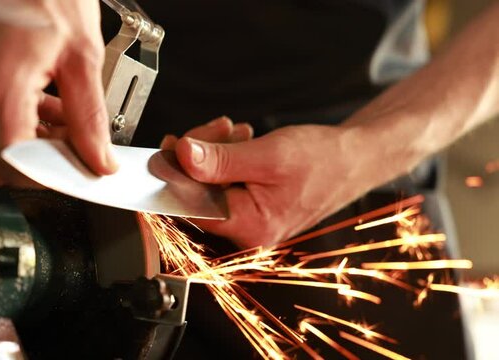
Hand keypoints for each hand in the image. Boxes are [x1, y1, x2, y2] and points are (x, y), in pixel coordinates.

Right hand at [0, 1, 116, 186]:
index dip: (46, 177)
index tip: (69, 169)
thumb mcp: (81, 55)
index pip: (14, 168)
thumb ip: (90, 118)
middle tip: (60, 149)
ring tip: (53, 115)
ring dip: (13, 142)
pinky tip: (31, 97)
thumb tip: (97, 158)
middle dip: (25, 168)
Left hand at [163, 118, 370, 248]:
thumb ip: (221, 160)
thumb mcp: (268, 156)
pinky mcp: (251, 205)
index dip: (176, 173)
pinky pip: (225, 180)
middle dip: (202, 154)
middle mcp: (247, 230)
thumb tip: (183, 157)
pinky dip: (228, 157)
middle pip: (199, 191)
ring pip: (210, 181)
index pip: (192, 205)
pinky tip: (244, 142)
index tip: (168, 148)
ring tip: (241, 134)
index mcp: (250, 226)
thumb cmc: (323, 161)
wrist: (354, 159)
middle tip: (218, 128)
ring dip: (217, 150)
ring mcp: (249, 218)